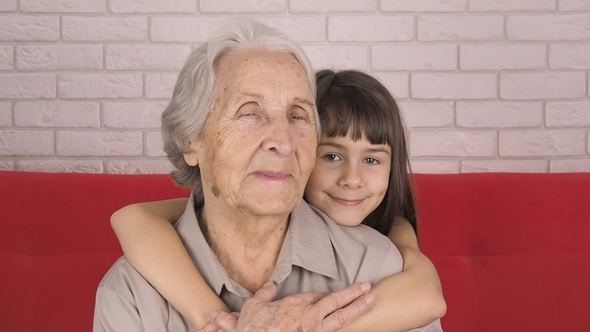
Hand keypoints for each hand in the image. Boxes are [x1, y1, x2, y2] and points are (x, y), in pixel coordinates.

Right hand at [200, 281, 374, 331]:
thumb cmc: (254, 328)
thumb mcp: (254, 305)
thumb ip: (265, 293)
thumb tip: (271, 286)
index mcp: (296, 305)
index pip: (319, 296)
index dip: (330, 295)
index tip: (340, 293)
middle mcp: (309, 317)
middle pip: (336, 302)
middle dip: (353, 294)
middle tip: (367, 287)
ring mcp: (315, 331)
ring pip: (341, 318)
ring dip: (357, 308)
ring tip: (370, 300)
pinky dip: (347, 327)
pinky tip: (357, 325)